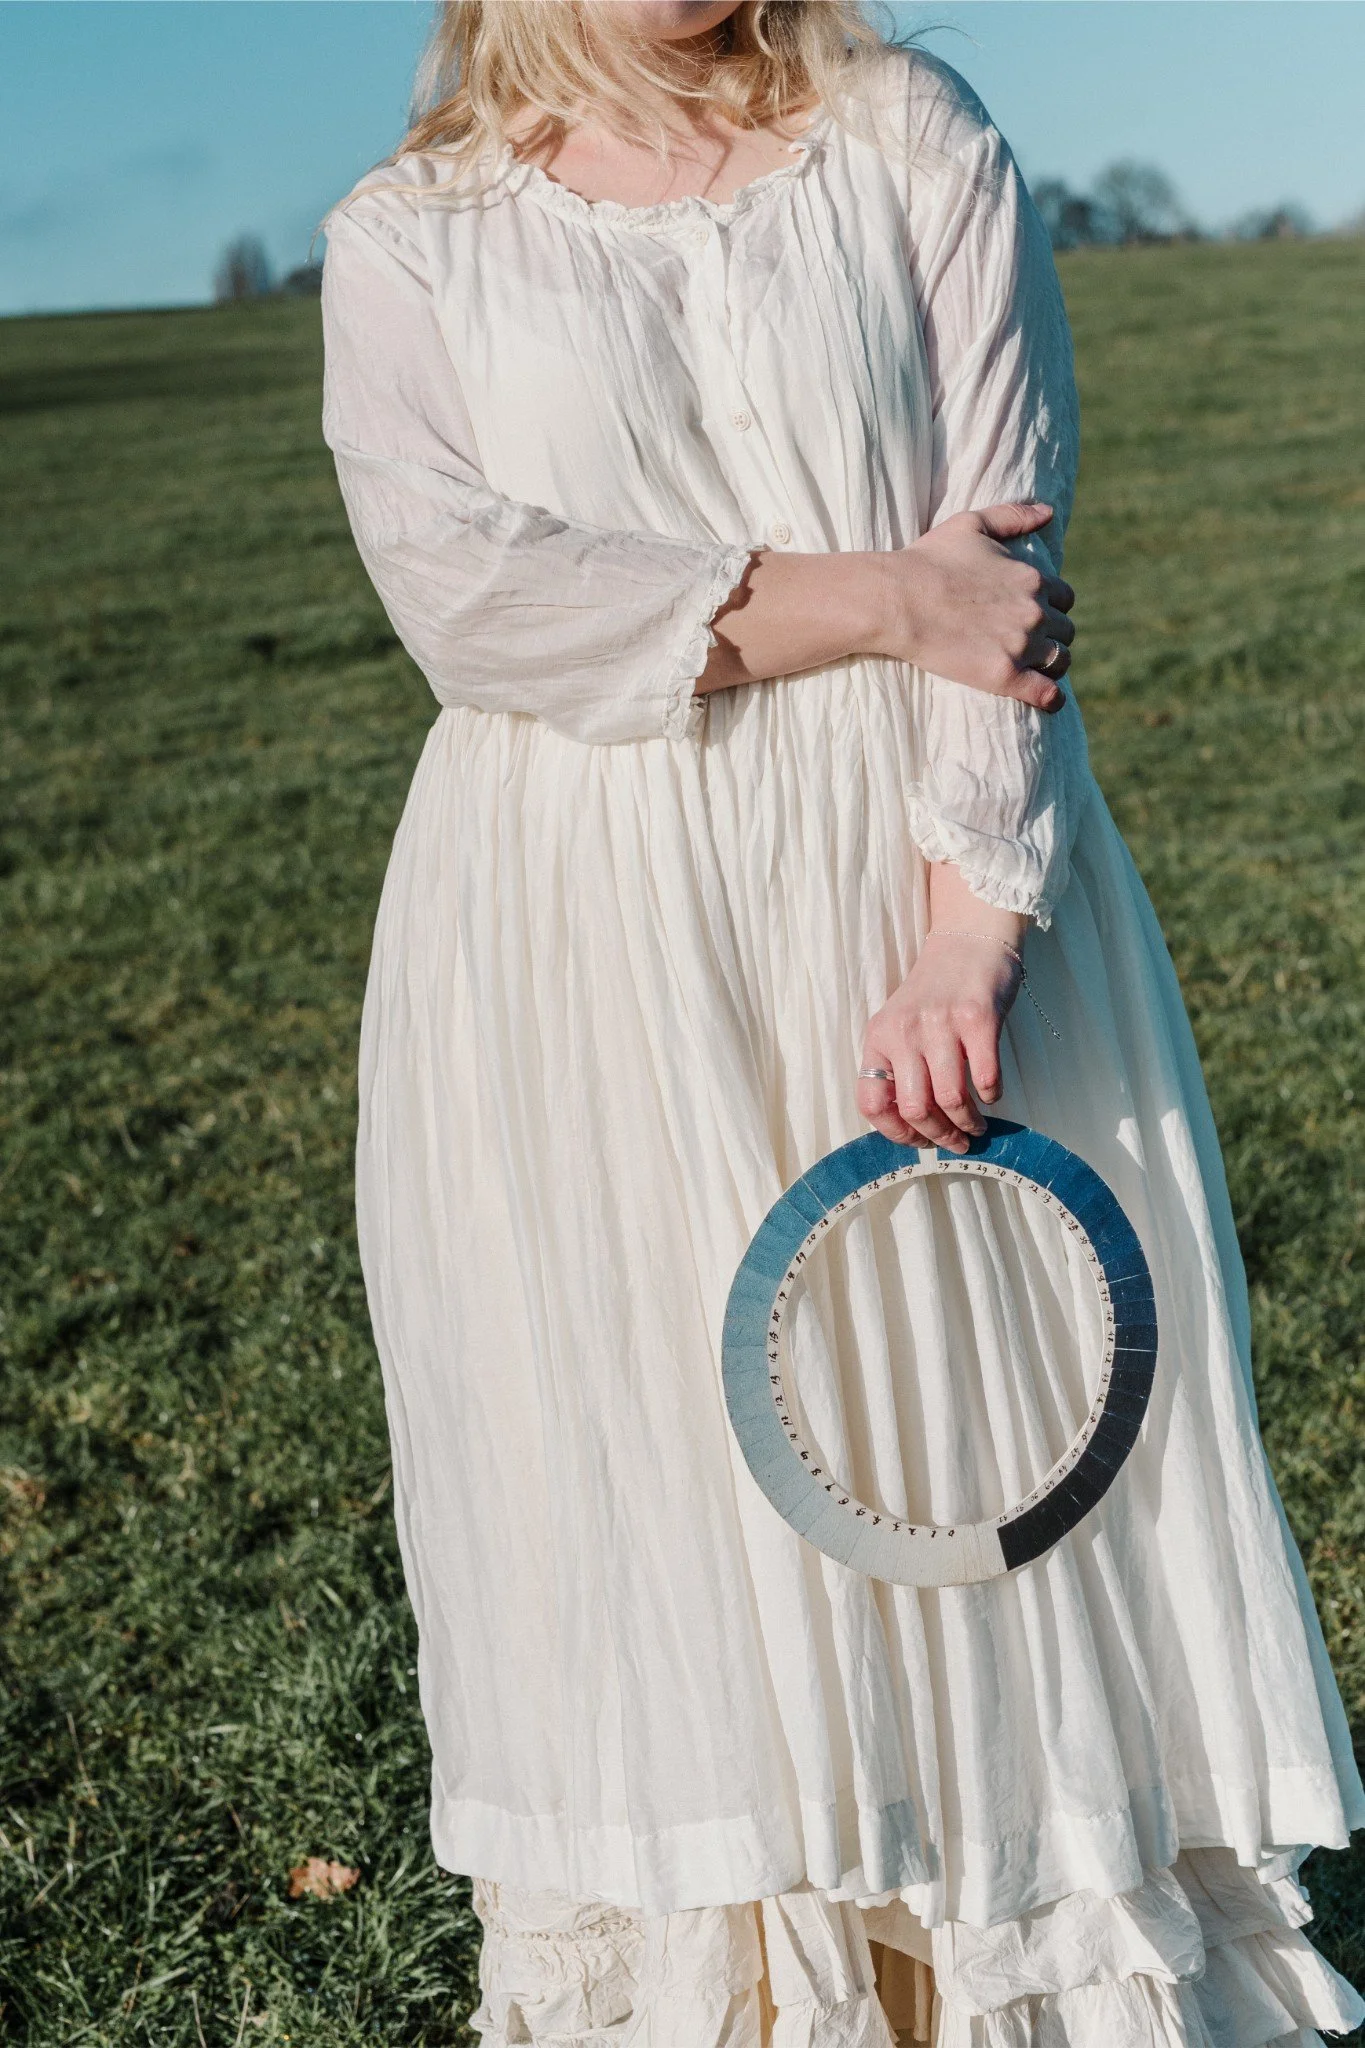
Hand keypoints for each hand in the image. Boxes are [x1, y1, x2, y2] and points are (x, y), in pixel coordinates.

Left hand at [856, 932, 1021, 1151]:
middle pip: (915, 1108)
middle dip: (939, 1136)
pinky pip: (985, 1078)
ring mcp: (940, 1025)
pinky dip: (991, 1096)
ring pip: (951, 1099)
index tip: (918, 1140)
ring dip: (968, 1123)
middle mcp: (904, 1032)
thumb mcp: (900, 1026)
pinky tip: (991, 1094)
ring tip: (977, 1126)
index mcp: (878, 1038)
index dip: (895, 1132)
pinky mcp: (978, 1019)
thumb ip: (899, 1067)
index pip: (871, 1102)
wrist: (966, 943)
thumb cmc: (935, 994)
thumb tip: (915, 1127)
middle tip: (957, 1142)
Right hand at [867, 501, 1074, 713]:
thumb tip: (1049, 513)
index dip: (1053, 607)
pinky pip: (1045, 693)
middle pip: (1065, 630)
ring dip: (1054, 665)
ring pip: (1060, 660)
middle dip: (1053, 635)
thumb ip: (1013, 516)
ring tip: (1040, 670)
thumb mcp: (972, 524)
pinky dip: (1052, 698)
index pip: (1064, 598)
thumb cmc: (928, 560)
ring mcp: (1021, 646)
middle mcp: (1034, 612)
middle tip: (1033, 644)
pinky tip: (1050, 702)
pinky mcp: (1004, 676)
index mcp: (1032, 579)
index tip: (1037, 615)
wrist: (897, 600)